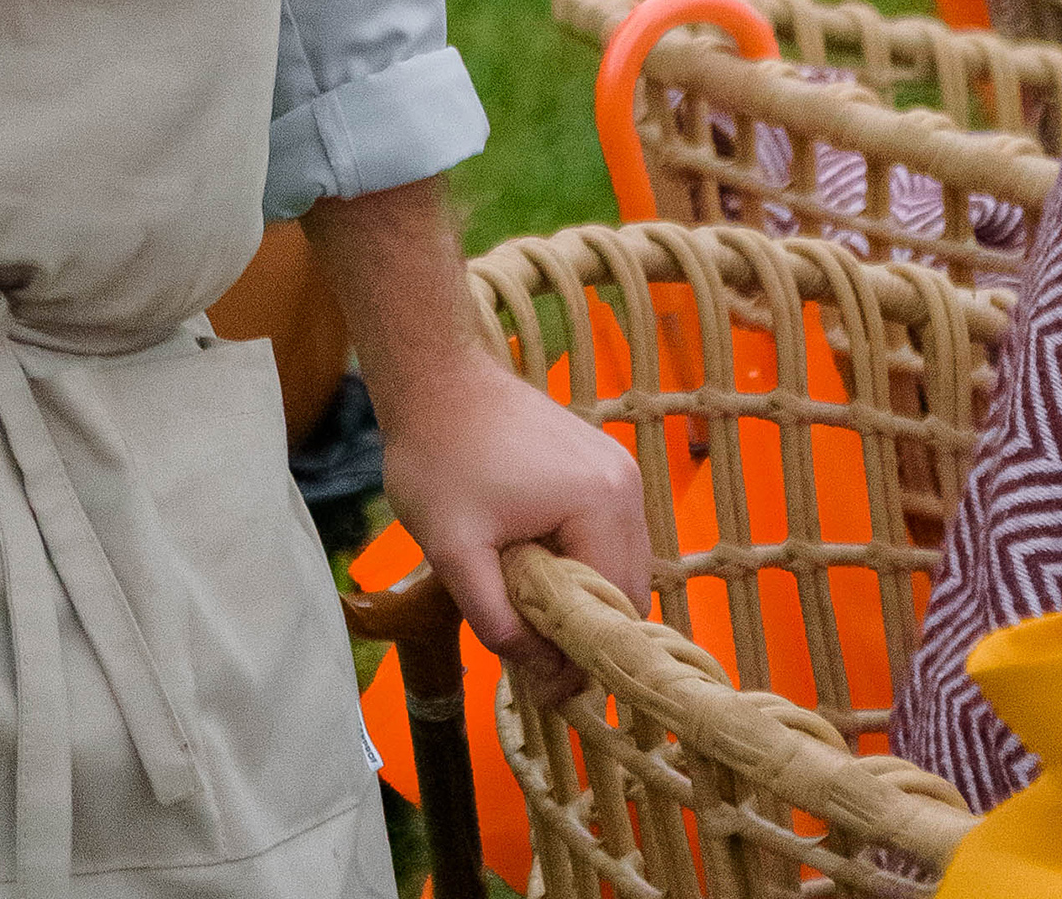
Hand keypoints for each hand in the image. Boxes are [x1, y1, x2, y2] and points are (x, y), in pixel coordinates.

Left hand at [381, 352, 650, 707]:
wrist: (434, 378)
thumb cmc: (437, 457)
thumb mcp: (453, 551)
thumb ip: (498, 621)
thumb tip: (548, 676)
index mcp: (601, 503)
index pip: (614, 613)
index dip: (578, 655)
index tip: (540, 682)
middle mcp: (627, 485)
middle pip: (626, 594)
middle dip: (582, 628)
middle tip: (528, 646)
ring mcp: (619, 469)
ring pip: (619, 567)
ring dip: (581, 595)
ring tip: (524, 599)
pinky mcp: (604, 464)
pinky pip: (607, 536)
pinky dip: (579, 562)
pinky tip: (533, 564)